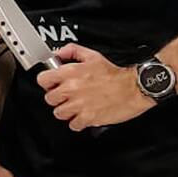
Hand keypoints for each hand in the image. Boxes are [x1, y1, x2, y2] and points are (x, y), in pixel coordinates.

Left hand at [39, 43, 154, 129]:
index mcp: (71, 73)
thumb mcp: (92, 56)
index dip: (47, 82)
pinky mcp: (89, 118)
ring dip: (66, 111)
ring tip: (76, 106)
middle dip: (57, 98)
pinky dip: (77, 122)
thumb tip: (58, 54)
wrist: (135, 87)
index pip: (42, 80)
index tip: (53, 84)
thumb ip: (72, 51)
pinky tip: (84, 115)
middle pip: (49, 99)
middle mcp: (72, 89)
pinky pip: (73, 125)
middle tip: (67, 96)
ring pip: (59, 113)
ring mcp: (79, 105)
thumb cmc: (116, 74)